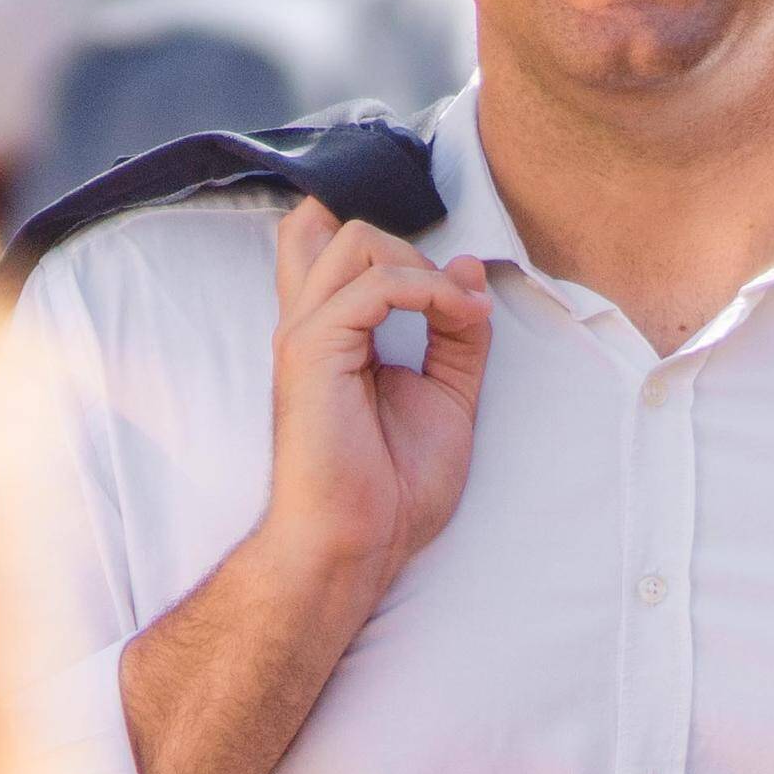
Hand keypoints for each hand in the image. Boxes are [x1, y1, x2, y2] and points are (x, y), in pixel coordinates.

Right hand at [260, 199, 489, 607]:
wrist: (359, 545)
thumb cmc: (391, 490)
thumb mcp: (447, 396)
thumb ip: (457, 333)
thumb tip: (466, 268)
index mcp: (331, 336)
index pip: (331, 247)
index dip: (396, 246)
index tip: (461, 296)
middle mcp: (310, 326)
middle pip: (340, 228)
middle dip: (413, 251)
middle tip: (458, 307)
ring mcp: (306, 333)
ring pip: (357, 240)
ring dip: (424, 267)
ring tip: (461, 315)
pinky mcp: (312, 348)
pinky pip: (377, 285)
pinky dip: (431, 292)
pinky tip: (461, 320)